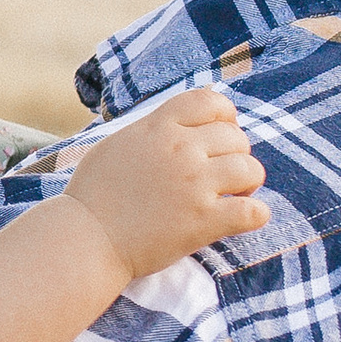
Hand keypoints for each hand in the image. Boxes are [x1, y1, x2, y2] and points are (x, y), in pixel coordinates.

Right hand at [59, 87, 268, 284]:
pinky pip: (253, 211)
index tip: (219, 135)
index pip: (211, 101)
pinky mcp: (204, 221)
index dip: (224, 116)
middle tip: (223, 175)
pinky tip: (241, 217)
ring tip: (234, 194)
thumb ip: (150, 129)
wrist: (86, 239)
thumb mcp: (117, 143)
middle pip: (236, 137)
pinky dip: (254, 214)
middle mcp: (182, 149)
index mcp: (159, 127)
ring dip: (248, 182)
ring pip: (251, 169)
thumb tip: (174, 123)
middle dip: (235, 154)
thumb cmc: (93, 195)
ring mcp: (195, 185)